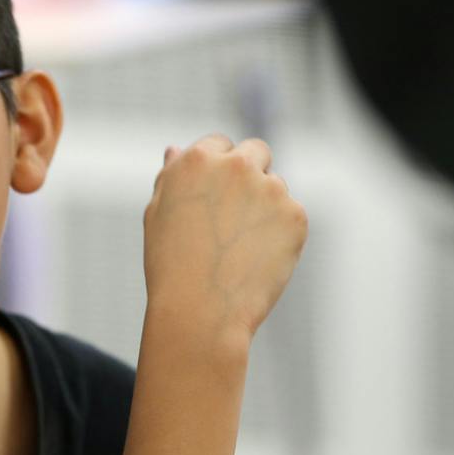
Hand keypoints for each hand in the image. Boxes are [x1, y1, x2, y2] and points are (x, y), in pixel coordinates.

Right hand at [141, 135, 306, 349]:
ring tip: (240, 249)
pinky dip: (280, 233)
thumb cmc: (171, 266)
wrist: (201, 311)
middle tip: (239, 213)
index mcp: (197, 159)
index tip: (217, 195)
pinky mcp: (295, 215)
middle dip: (252, 172)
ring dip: (265, 206)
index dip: (218, 169)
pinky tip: (257, 258)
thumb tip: (176, 149)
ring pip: (275, 187)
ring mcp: (270, 188)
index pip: (219, 143)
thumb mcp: (158, 214)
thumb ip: (171, 176)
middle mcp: (236, 165)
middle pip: (257, 151)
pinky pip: (291, 216)